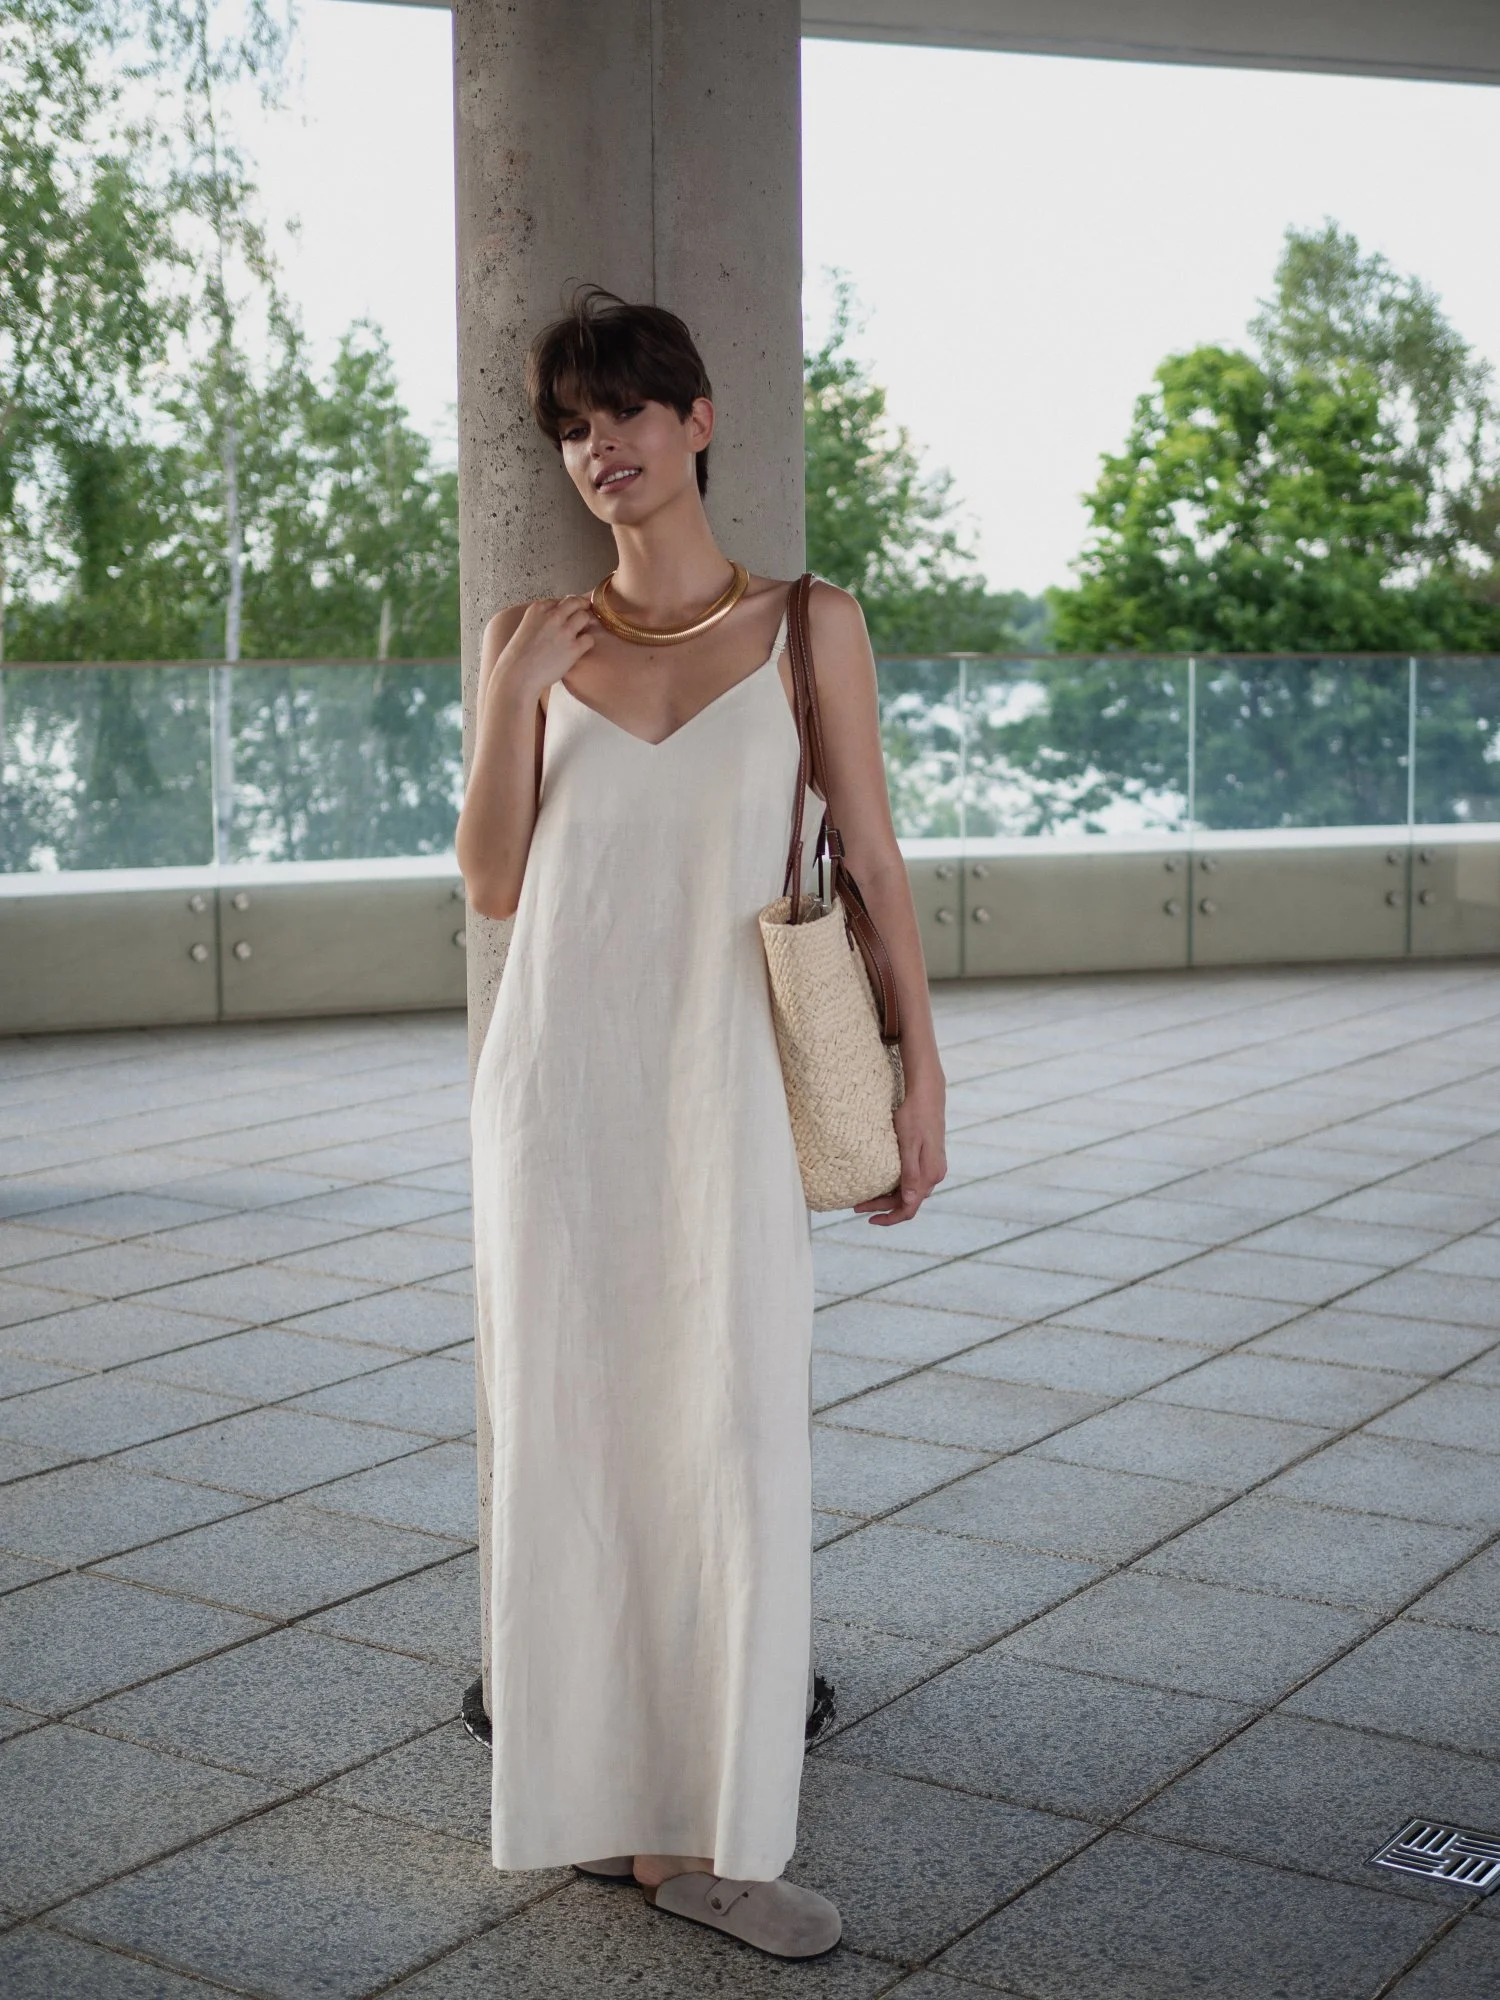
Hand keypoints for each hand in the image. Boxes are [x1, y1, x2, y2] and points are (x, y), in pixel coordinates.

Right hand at [496, 595, 595, 701]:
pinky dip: (587, 643)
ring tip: (581, 634)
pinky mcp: (573, 648)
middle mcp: (553, 616)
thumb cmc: (518, 656)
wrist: (517, 675)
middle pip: (576, 602)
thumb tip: (556, 619)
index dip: (567, 608)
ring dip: (586, 625)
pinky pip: (590, 639)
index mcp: (538, 608)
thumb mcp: (526, 627)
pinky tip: (580, 649)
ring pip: (585, 617)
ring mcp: (564, 631)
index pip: (560, 600)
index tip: (568, 614)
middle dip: (582, 608)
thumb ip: (541, 619)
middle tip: (583, 617)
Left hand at [854, 1076, 945, 1225]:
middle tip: (857, 1206)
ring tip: (865, 1197)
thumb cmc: (914, 1115)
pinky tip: (881, 1181)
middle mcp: (934, 1174)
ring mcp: (932, 1167)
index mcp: (929, 1174)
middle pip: (907, 1201)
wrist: (927, 1093)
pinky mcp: (928, 1158)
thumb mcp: (909, 1145)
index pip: (910, 1208)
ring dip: (888, 1197)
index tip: (869, 1219)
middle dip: (883, 1207)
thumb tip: (911, 1201)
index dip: (890, 1218)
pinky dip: (895, 1186)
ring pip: (909, 1191)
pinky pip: (911, 1180)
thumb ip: (910, 1174)